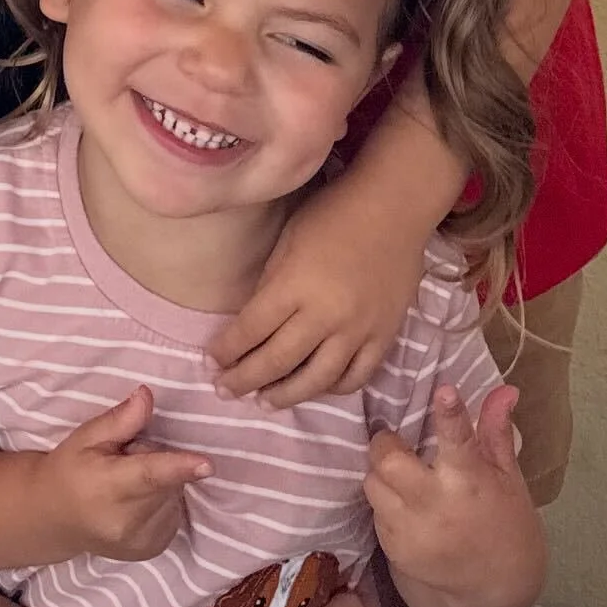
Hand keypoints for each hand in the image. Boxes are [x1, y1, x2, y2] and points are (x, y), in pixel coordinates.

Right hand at [43, 386, 210, 561]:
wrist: (54, 518)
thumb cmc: (70, 471)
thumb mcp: (86, 437)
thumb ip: (120, 420)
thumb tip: (147, 398)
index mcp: (106, 488)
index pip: (149, 475)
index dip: (179, 468)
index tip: (208, 465)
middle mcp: (126, 521)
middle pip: (168, 480)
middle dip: (157, 462)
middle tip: (129, 460)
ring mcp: (141, 541)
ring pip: (175, 496)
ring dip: (162, 484)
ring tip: (129, 484)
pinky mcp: (152, 549)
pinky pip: (174, 513)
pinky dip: (163, 502)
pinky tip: (137, 502)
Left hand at [208, 175, 426, 404]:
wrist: (395, 206)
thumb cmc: (333, 214)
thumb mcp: (288, 240)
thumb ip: (271, 285)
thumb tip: (252, 324)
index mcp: (295, 284)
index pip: (250, 329)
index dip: (226, 350)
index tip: (211, 361)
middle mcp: (326, 314)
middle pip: (277, 361)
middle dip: (244, 379)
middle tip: (226, 389)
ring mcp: (359, 329)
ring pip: (316, 380)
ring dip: (285, 395)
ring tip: (264, 400)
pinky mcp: (385, 336)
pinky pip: (356, 376)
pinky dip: (333, 388)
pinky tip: (315, 386)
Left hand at [365, 383, 545, 606]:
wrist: (492, 594)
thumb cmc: (508, 529)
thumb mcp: (510, 481)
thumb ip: (496, 434)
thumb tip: (505, 389)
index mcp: (472, 482)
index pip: (459, 440)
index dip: (450, 414)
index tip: (445, 390)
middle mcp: (437, 504)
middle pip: (388, 459)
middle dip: (386, 444)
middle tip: (398, 444)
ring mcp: (411, 529)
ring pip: (373, 483)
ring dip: (382, 475)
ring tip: (403, 479)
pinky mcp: (393, 548)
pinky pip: (375, 510)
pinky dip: (385, 503)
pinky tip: (406, 508)